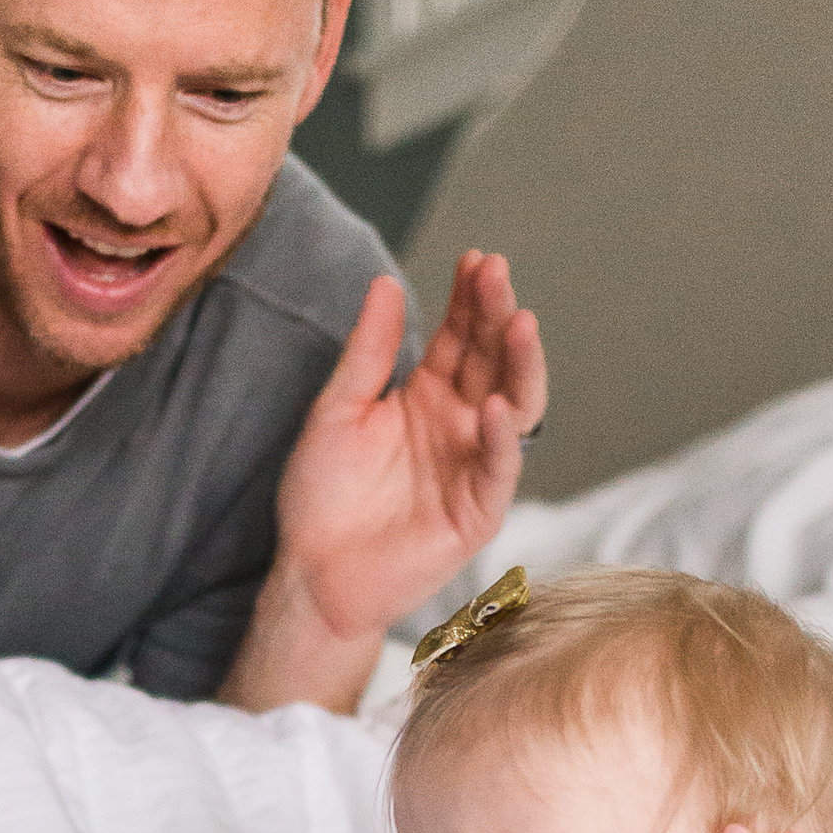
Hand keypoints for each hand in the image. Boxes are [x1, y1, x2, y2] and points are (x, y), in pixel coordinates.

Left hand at [272, 252, 547, 649]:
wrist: (313, 572)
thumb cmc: (323, 495)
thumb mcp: (337, 410)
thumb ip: (366, 352)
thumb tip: (385, 283)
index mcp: (429, 394)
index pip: (461, 336)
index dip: (470, 299)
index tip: (474, 259)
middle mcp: (460, 423)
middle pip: (492, 360)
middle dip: (497, 316)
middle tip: (496, 275)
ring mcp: (474, 464)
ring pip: (514, 406)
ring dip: (519, 365)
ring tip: (518, 323)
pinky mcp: (478, 511)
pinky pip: (498, 469)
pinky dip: (499, 438)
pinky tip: (494, 406)